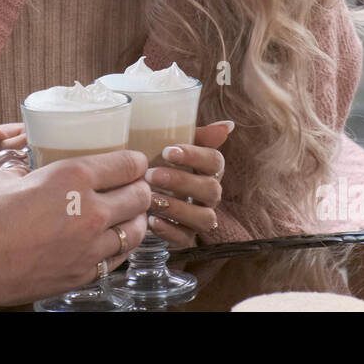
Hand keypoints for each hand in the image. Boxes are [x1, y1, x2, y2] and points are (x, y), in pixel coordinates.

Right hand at [0, 150, 151, 310]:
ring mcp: (89, 248)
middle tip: (131, 186)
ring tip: (125, 214)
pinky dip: (120, 246)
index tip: (134, 162)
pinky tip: (110, 240)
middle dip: (139, 188)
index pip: (128, 164)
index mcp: (73, 178)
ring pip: (136, 231)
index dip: (136, 161)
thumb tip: (30, 158)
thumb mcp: (5, 173)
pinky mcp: (82, 274)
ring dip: (134, 219)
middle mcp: (90, 212)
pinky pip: (118, 258)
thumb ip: (28, 163)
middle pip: (140, 197)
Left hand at [145, 120, 231, 248]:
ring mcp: (199, 219)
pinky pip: (185, 239)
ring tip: (150, 199)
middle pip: (211, 189)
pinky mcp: (185, 238)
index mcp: (209, 170)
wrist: (135, 196)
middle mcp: (210, 195)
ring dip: (177, 208)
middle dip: (181, 181)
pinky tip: (151, 220)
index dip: (194, 156)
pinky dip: (169, 230)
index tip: (167, 151)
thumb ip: (194, 133)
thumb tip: (229, 124)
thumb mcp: (170, 147)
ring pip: (204, 218)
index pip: (216, 161)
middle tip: (152, 175)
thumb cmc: (157, 165)